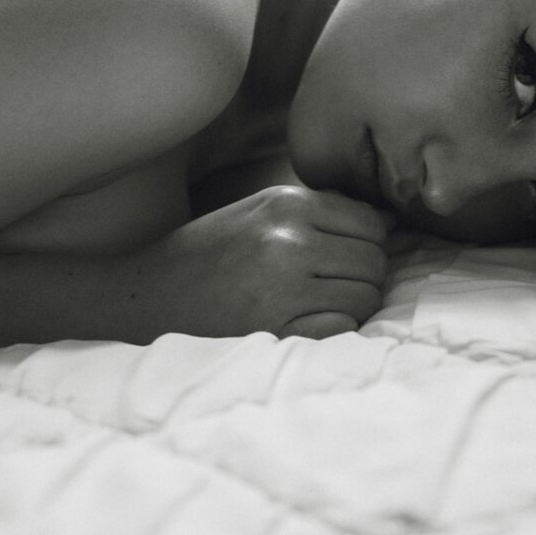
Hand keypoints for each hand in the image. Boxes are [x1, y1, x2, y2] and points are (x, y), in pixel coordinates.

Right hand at [135, 185, 393, 338]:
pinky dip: (335, 329)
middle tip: (333, 286)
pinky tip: (307, 323)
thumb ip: (319, 212)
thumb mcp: (258, 212)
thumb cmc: (207, 252)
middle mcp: (289, 241)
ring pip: (366, 297)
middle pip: (375, 262)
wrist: (147, 295)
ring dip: (353, 305)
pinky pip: (343, 328)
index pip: (370, 223)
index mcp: (286, 205)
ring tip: (319, 305)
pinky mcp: (276, 330)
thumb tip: (389, 223)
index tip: (345, 257)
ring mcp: (284, 288)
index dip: (367, 243)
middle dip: (364, 277)